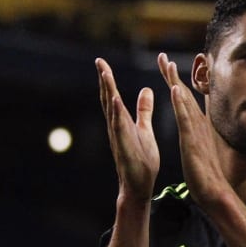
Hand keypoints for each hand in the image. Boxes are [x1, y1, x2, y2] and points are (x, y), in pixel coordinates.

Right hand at [96, 58, 158, 200]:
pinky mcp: (124, 146)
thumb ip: (144, 111)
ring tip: (104, 74)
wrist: (138, 186)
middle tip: (99, 61)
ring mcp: (118, 137)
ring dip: (108, 92)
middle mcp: (116, 127)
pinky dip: (117, 113)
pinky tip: (116, 100)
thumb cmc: (141, 159)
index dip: (108, 80)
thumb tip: (146, 90)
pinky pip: (120, 128)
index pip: (113, 96)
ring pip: (112, 111)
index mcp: (122, 122)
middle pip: (108, 99)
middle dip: (104, 80)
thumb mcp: (144, 129)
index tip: (102, 62)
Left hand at [157, 53, 229, 206]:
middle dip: (172, 75)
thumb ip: (197, 136)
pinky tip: (174, 88)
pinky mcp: (192, 140)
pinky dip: (180, 102)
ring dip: (175, 81)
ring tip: (166, 64)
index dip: (175, 83)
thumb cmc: (206, 174)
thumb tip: (195, 130)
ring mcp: (196, 131)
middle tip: (162, 57)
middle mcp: (198, 124)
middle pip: (184, 95)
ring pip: (184, 101)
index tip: (166, 67)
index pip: (184, 100)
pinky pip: (185, 118)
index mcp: (196, 127)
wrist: (214, 190)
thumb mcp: (199, 149)